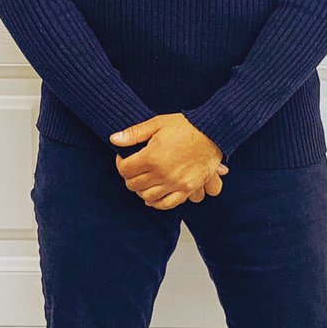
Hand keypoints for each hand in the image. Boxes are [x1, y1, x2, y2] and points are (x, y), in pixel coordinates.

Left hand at [109, 113, 227, 208]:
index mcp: (152, 157)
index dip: (120, 163)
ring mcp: (175, 183)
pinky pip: (166, 204)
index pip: (125, 169)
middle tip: (133, 169)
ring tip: (143, 180)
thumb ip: (134, 133)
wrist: (213, 133)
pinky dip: (156, 203)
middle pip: (134, 185)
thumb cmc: (185, 126)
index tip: (124, 158)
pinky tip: (153, 196)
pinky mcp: (187, 189)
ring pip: (147, 197)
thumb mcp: (157, 123)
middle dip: (129, 177)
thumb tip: (114, 140)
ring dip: (141, 190)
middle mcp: (162, 173)